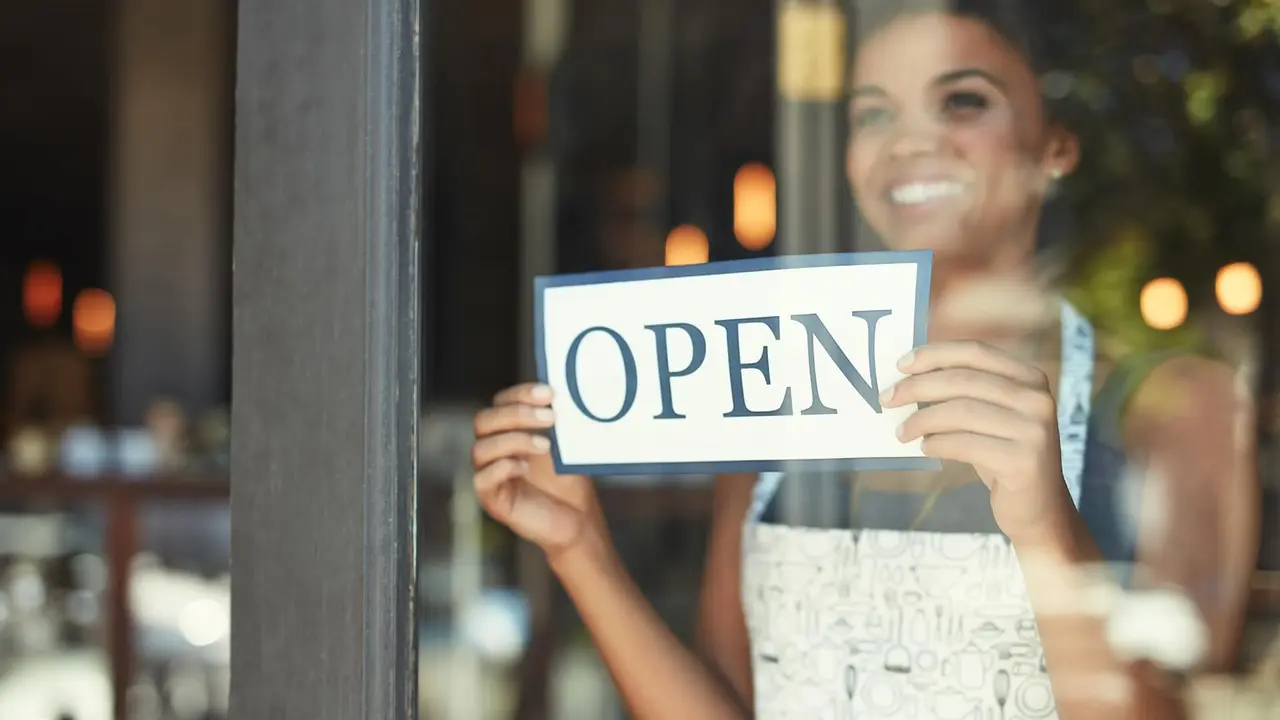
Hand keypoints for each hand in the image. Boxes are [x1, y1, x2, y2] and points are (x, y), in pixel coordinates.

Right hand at [471, 383, 609, 564]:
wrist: (578, 519)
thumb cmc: (569, 481)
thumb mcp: (564, 445)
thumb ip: (556, 421)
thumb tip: (562, 390)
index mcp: (508, 431)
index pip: (500, 402)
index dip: (521, 394)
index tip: (549, 394)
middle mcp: (494, 450)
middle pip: (483, 421)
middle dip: (517, 414)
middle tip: (550, 417)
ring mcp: (490, 475)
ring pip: (480, 449)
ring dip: (514, 440)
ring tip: (546, 446)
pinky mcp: (493, 500)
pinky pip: (481, 480)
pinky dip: (502, 468)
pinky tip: (525, 467)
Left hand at [881, 341, 1077, 547]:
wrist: (1038, 508)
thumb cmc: (1003, 455)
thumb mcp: (991, 415)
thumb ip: (965, 391)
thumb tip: (910, 374)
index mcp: (1031, 378)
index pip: (976, 352)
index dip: (935, 354)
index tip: (901, 364)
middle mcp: (1037, 399)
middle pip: (962, 380)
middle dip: (917, 387)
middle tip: (887, 399)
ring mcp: (1034, 430)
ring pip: (960, 412)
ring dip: (922, 420)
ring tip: (903, 432)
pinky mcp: (1023, 461)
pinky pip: (964, 444)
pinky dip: (937, 443)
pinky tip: (925, 448)